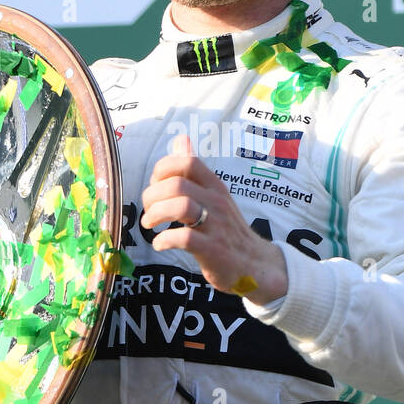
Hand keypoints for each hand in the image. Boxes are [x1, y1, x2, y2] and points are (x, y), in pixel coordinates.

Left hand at [140, 135, 288, 303]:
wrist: (254, 264)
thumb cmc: (227, 229)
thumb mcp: (214, 194)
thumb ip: (194, 170)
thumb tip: (180, 140)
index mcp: (215, 185)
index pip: (186, 161)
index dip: (162, 170)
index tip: (155, 186)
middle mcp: (216, 201)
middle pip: (177, 184)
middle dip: (152, 196)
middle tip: (149, 210)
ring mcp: (216, 225)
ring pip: (180, 206)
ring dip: (156, 215)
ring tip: (150, 225)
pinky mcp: (213, 249)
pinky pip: (184, 238)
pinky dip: (164, 240)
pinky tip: (160, 244)